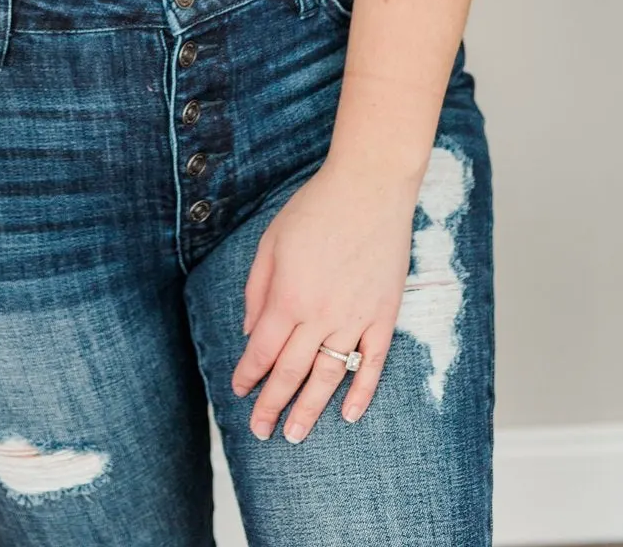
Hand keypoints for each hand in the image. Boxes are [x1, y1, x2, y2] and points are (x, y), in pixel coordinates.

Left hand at [231, 155, 420, 441]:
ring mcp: (355, 318)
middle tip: (261, 431)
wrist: (369, 188)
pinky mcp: (384, 315)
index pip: (262, 351)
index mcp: (287, 296)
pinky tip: (348, 415)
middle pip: (291, 372)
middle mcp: (320, 314)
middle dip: (272, 404)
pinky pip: (373, 364)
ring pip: (329, 376)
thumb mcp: (270, 242)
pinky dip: (361, 393)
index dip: (248, 375)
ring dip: (310, 409)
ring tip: (295, 435)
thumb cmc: (314, 209)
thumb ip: (258, 289)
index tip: (239, 392)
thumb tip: (252, 331)